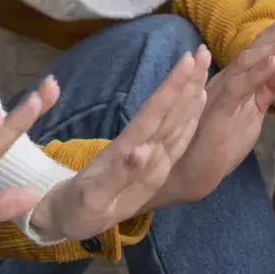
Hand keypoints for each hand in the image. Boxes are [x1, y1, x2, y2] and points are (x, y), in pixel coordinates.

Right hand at [27, 50, 208, 240]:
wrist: (71, 221)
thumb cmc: (78, 211)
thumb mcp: (94, 201)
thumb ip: (120, 176)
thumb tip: (140, 150)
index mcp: (137, 163)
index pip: (158, 119)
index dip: (174, 90)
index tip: (187, 62)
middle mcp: (151, 160)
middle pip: (174, 116)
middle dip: (188, 84)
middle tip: (203, 52)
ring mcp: (153, 162)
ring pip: (177, 124)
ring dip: (191, 94)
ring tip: (202, 66)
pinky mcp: (149, 164)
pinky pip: (175, 135)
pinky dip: (187, 115)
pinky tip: (195, 98)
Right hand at [147, 11, 274, 209]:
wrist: (186, 173)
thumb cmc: (218, 141)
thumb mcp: (254, 111)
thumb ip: (273, 87)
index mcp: (239, 78)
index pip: (265, 49)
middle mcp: (228, 78)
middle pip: (259, 47)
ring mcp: (221, 93)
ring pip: (251, 62)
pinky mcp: (217, 112)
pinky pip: (238, 88)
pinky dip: (256, 74)